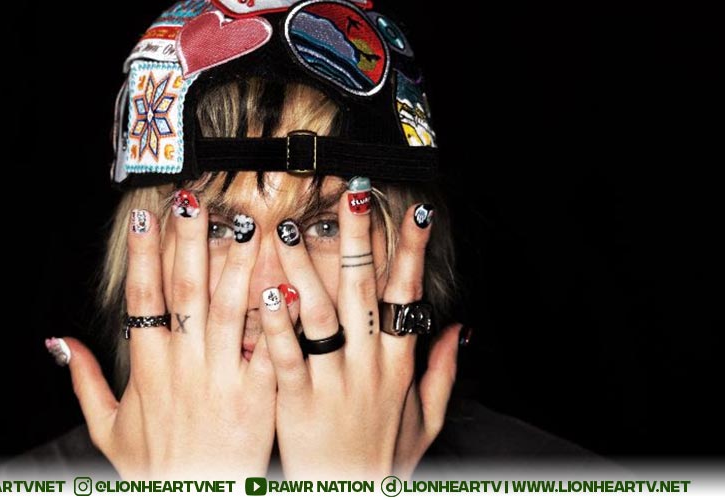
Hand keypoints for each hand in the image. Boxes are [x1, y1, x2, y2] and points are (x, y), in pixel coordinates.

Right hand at [63, 203, 275, 478]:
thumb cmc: (156, 468)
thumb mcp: (107, 429)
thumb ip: (83, 381)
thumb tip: (58, 341)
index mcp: (147, 369)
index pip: (142, 298)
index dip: (142, 254)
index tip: (145, 215)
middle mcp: (183, 368)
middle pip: (185, 292)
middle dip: (187, 242)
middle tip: (193, 199)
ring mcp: (222, 381)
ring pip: (229, 311)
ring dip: (236, 265)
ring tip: (245, 225)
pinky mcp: (258, 398)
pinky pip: (267, 349)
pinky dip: (276, 317)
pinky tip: (287, 285)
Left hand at [261, 189, 458, 478]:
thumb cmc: (383, 460)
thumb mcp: (425, 420)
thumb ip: (439, 373)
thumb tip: (455, 330)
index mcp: (398, 366)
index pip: (406, 298)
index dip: (411, 254)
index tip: (415, 214)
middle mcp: (369, 367)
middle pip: (363, 293)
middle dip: (358, 242)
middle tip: (351, 197)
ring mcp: (334, 384)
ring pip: (319, 315)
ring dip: (305, 269)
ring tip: (289, 229)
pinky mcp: (298, 403)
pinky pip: (288, 357)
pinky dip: (279, 324)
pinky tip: (269, 292)